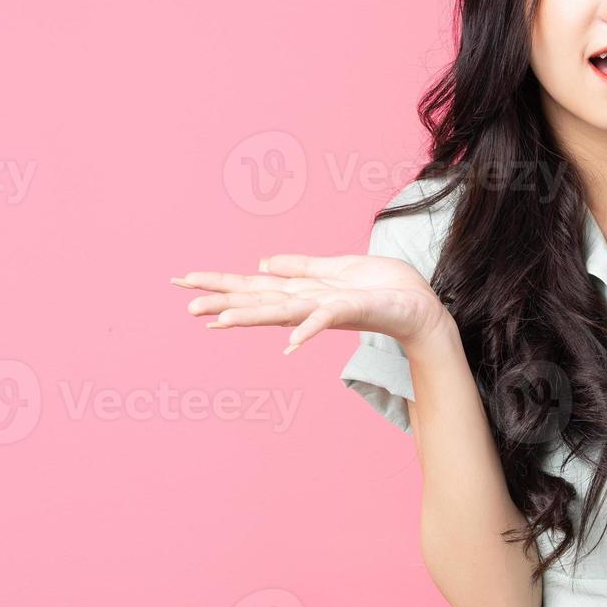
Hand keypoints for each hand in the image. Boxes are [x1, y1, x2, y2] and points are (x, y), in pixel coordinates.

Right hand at [171, 253, 450, 354]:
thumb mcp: (337, 268)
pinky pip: (326, 318)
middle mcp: (309, 304)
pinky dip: (307, 329)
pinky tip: (289, 342)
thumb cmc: (383, 288)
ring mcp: (328, 310)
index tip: (186, 281)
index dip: (221, 284)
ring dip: (252, 316)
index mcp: (303, 291)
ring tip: (219, 320)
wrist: (420, 307)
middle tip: (185, 306)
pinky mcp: (352, 309)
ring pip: (283, 311)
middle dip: (222, 302)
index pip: (254, 286)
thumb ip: (301, 266)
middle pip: (259, 300)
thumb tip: (263, 263)